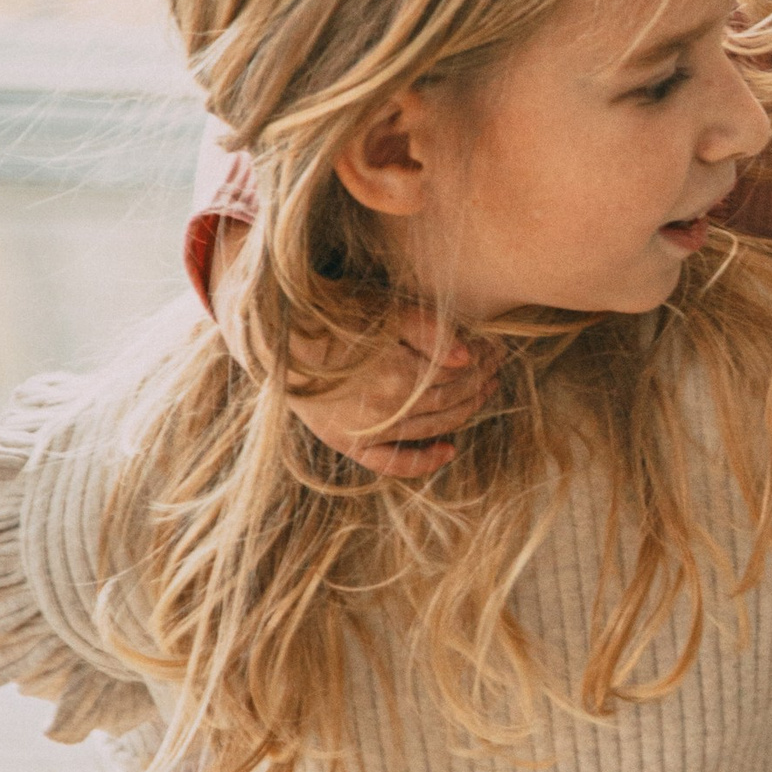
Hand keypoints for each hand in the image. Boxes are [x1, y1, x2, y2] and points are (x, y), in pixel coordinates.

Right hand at [287, 308, 499, 475]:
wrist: (274, 336)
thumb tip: (468, 356)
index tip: (495, 347)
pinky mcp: (348, 442)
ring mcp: (366, 431)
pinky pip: (391, 462)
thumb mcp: (381, 309)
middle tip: (497, 367)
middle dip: (478, 383)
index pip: (454, 374)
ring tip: (485, 393)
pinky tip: (448, 451)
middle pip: (448, 401)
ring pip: (431, 428)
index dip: (480, 361)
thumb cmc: (330, 314)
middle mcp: (384, 411)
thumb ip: (427, 331)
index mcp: (395, 376)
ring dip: (464, 413)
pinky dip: (422, 461)